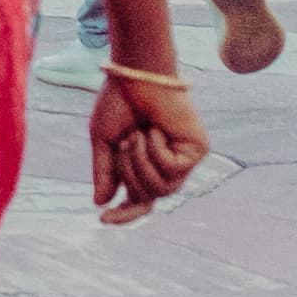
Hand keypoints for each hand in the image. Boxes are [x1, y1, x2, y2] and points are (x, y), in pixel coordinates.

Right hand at [85, 71, 210, 221]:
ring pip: (160, 189)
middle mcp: (164, 169)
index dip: (122, 216)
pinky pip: (171, 169)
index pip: (137, 204)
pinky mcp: (196, 152)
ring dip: (141, 162)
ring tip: (138, 135)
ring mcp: (182, 163)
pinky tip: (157, 130)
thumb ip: (104, 172)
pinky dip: (156, 149)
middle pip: (144, 198)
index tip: (102, 220)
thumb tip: (100, 202)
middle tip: (125, 141)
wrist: (135, 76)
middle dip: (128, 172)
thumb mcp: (102, 140)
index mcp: (142, 167)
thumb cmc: (118, 102)